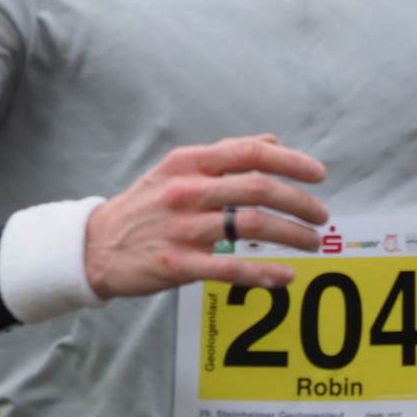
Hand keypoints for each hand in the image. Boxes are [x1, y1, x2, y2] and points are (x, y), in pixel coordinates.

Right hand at [84, 136, 327, 299]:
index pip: (250, 153)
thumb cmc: (144, 205)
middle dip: (299, 201)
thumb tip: (271, 140)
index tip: (319, 174)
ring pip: (251, 226)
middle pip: (258, 189)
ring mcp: (182, 228)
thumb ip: (224, 155)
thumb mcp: (177, 169)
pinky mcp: (177, 264)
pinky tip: (285, 276)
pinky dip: (263, 272)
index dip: (291, 161)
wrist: (94, 246)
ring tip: (311, 243)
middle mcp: (187, 191)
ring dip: (291, 235)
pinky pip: (231, 267)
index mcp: (189, 162)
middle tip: (321, 215)